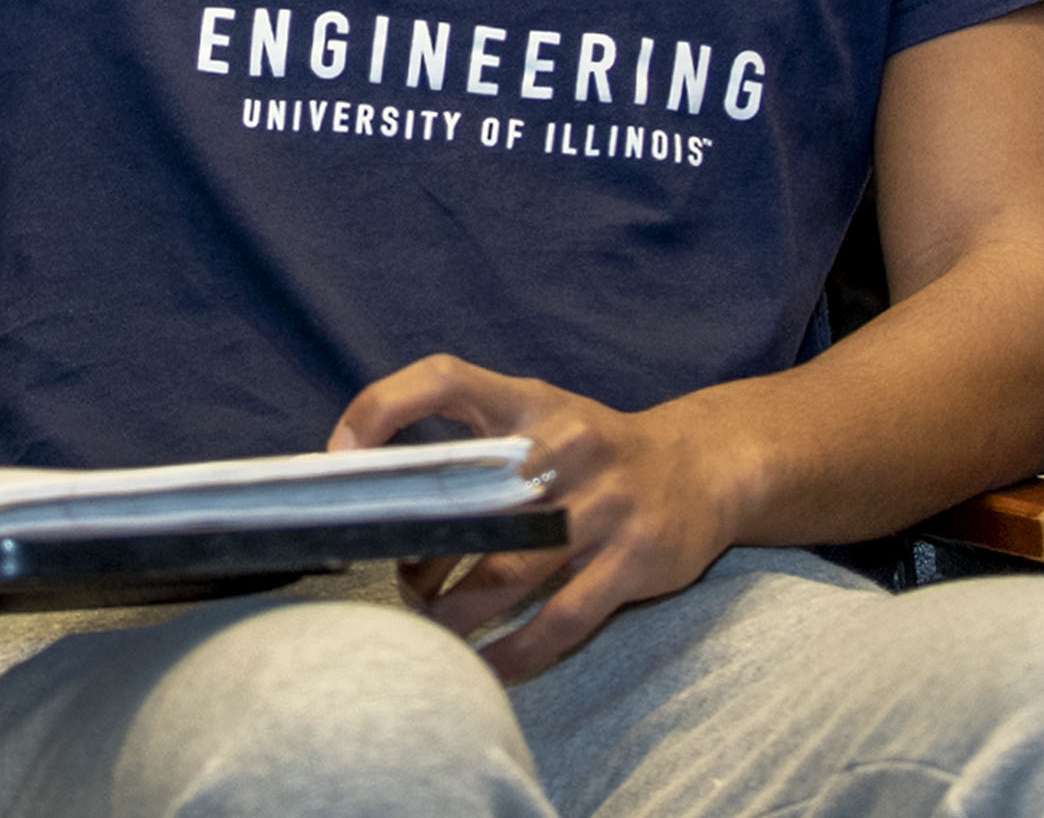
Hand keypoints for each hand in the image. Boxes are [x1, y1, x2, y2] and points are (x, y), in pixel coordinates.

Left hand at [330, 355, 763, 683]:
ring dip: (456, 611)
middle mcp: (566, 444)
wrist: (704, 466)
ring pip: (506, 574)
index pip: (443, 377)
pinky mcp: (635, 559)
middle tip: (397, 582)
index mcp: (530, 399)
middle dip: (419, 554)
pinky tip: (490, 665)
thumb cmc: (595, 450)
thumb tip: (389, 503)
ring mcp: (604, 504)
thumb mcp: (541, 418)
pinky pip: (561, 620)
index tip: (339, 454)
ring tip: (433, 626)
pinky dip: (517, 651)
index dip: (383, 407)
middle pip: (468, 504)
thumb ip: (475, 446)